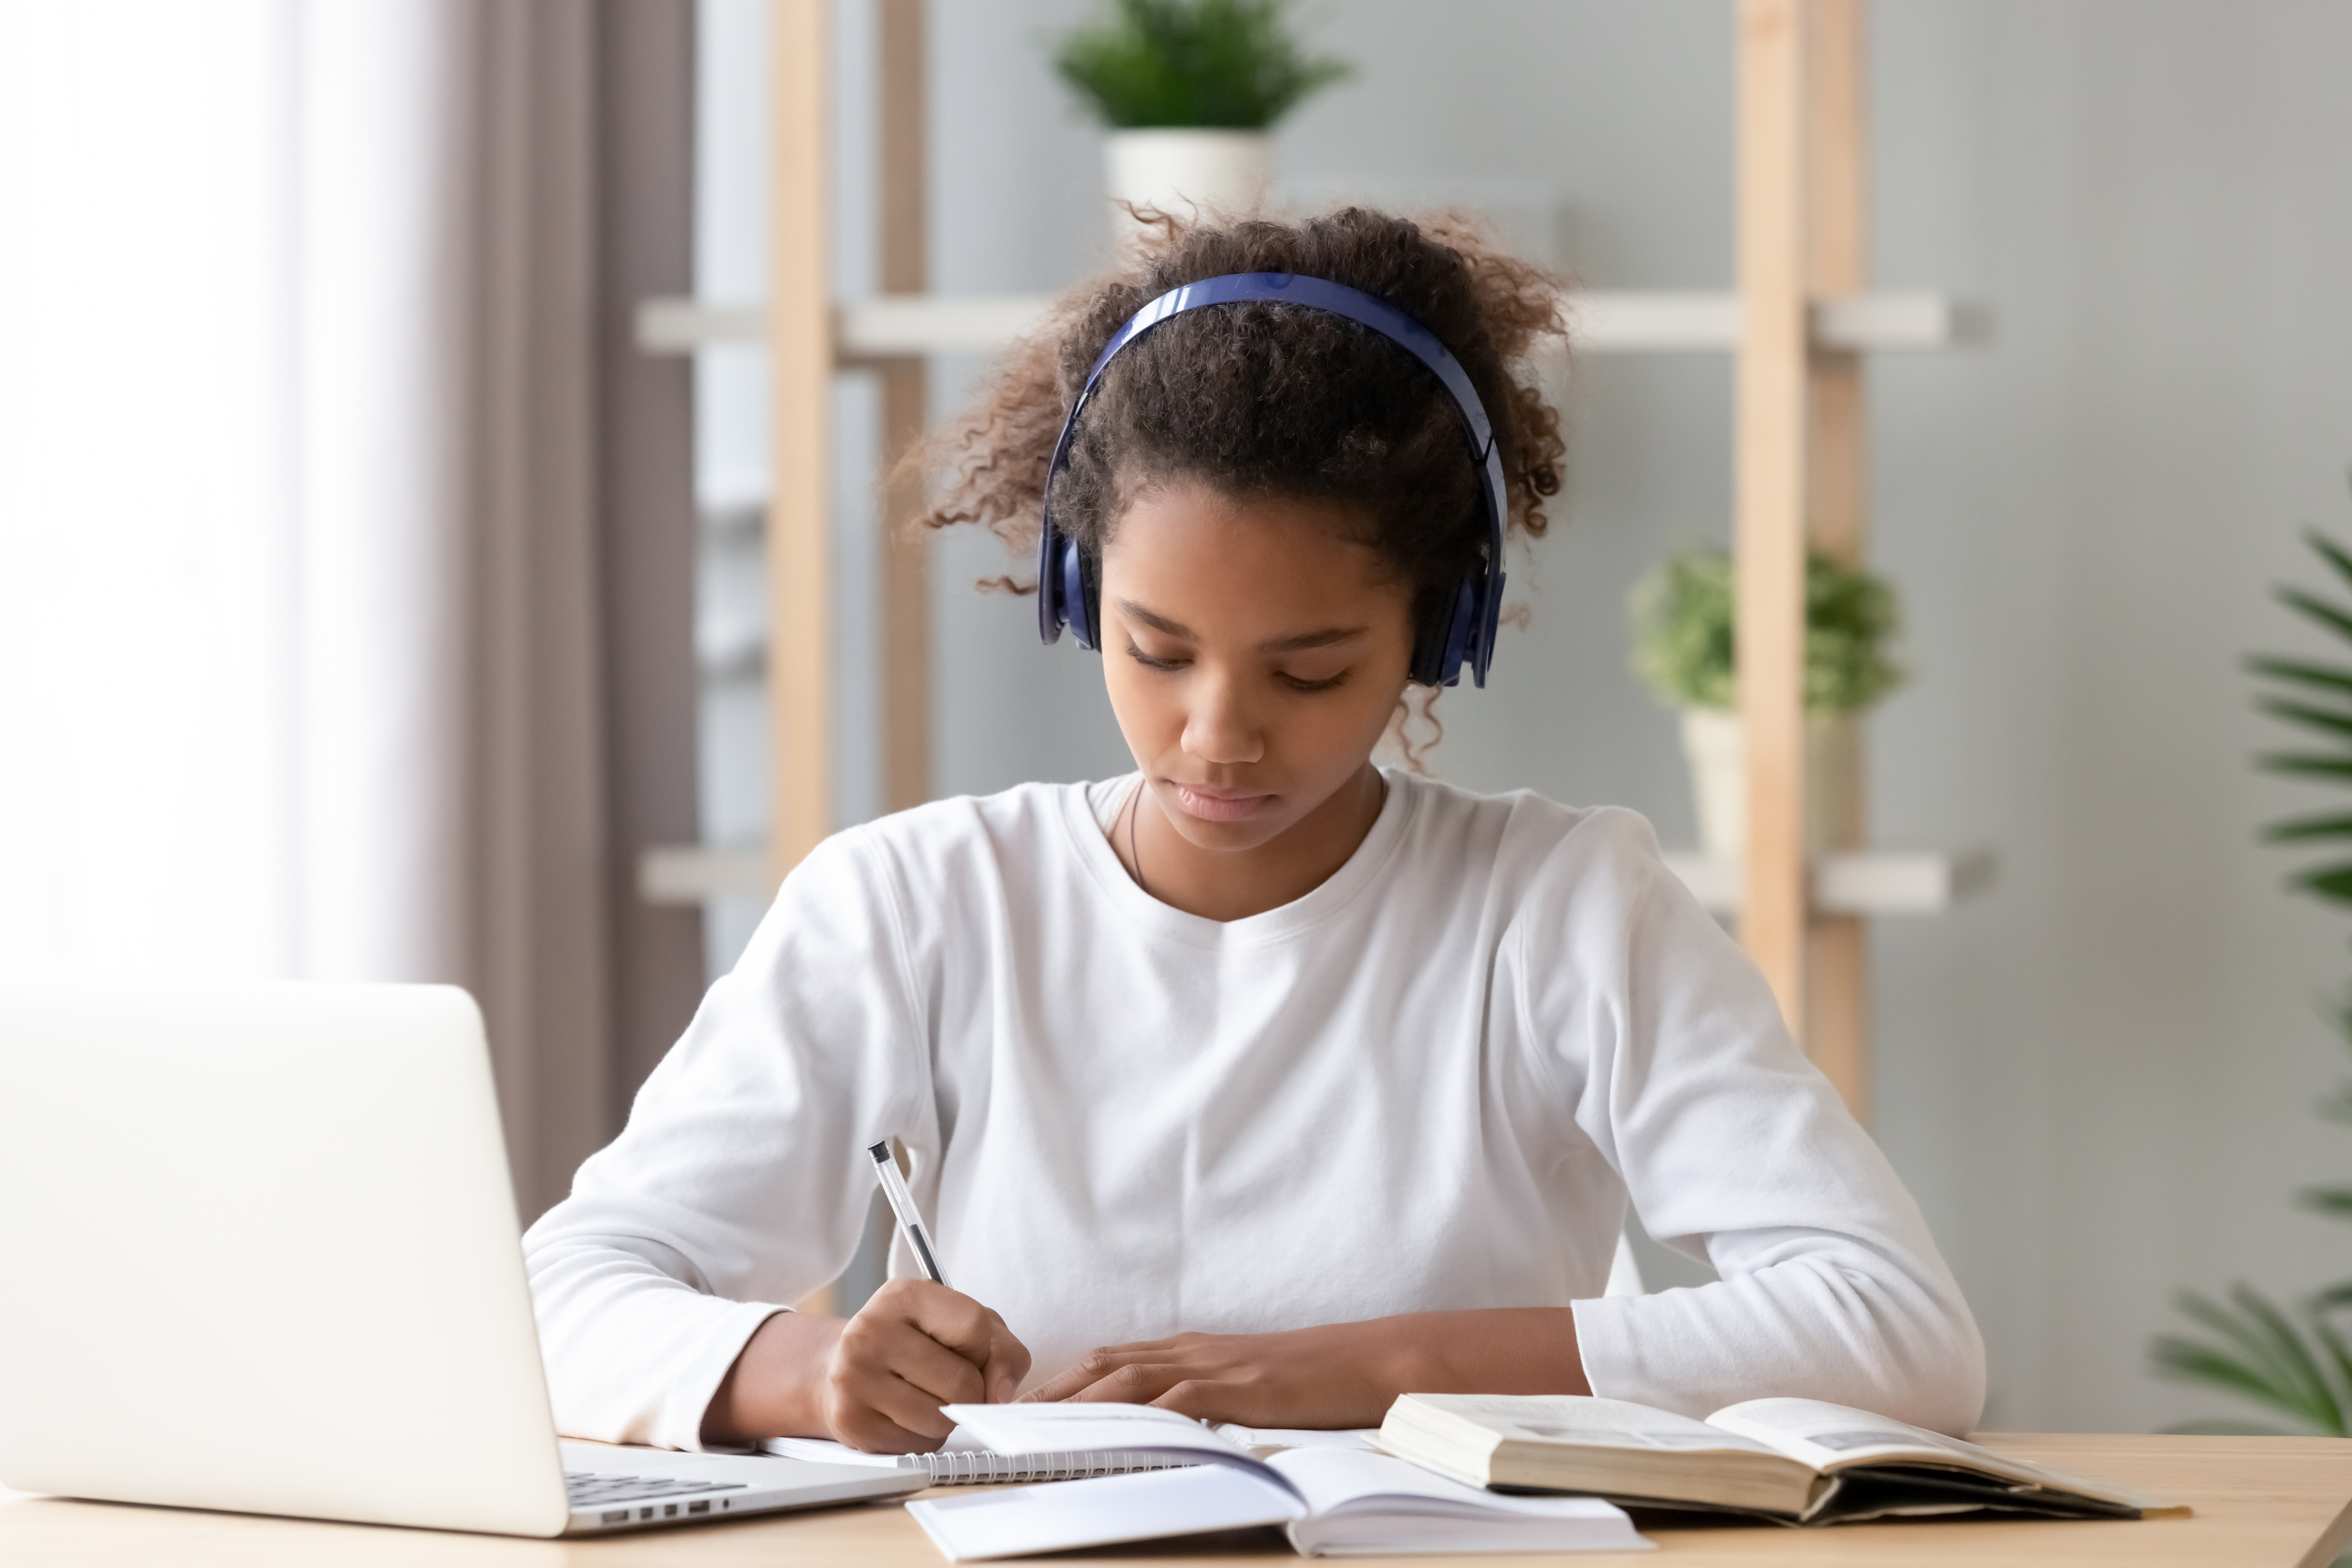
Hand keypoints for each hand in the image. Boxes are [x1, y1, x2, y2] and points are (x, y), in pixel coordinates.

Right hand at [702, 1278, 1030, 1451]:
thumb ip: (1001, 1351)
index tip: (971, 1353)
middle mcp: (871, 1331)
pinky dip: (921, 1438)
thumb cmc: (914, 1344)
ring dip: (946, 1419)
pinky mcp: (850, 1421)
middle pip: (962, 1383)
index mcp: (904, 1295)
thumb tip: (1002, 1395)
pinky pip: (915, 1446)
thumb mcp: (961, 1327)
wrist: (839, 1368)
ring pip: (941, 1421)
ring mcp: (854, 1377)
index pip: (973, 1326)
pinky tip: (904, 1416)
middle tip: (946, 1383)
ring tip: (925, 1398)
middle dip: (969, 1393)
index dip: (984, 1350)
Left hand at [1023, 1309, 1587, 1428]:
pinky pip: (1180, 1401)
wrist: (1365, 1361)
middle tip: (999, 1418)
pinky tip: (1113, 1431)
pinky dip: (1142, 1415)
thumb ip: (1195, 1396)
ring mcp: (1214, 1366)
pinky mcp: (1240, 1387)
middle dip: (1046, 1392)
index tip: (1012, 1406)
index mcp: (1187, 1351)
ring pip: (1127, 1377)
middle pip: (1101, 1366)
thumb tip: (1153, 1423)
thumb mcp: (1239, 1386)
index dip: (1055, 1382)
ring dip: (1076, 1401)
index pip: (1105, 1361)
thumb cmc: (1306, 1380)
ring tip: (1032, 1426)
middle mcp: (1190, 1351)